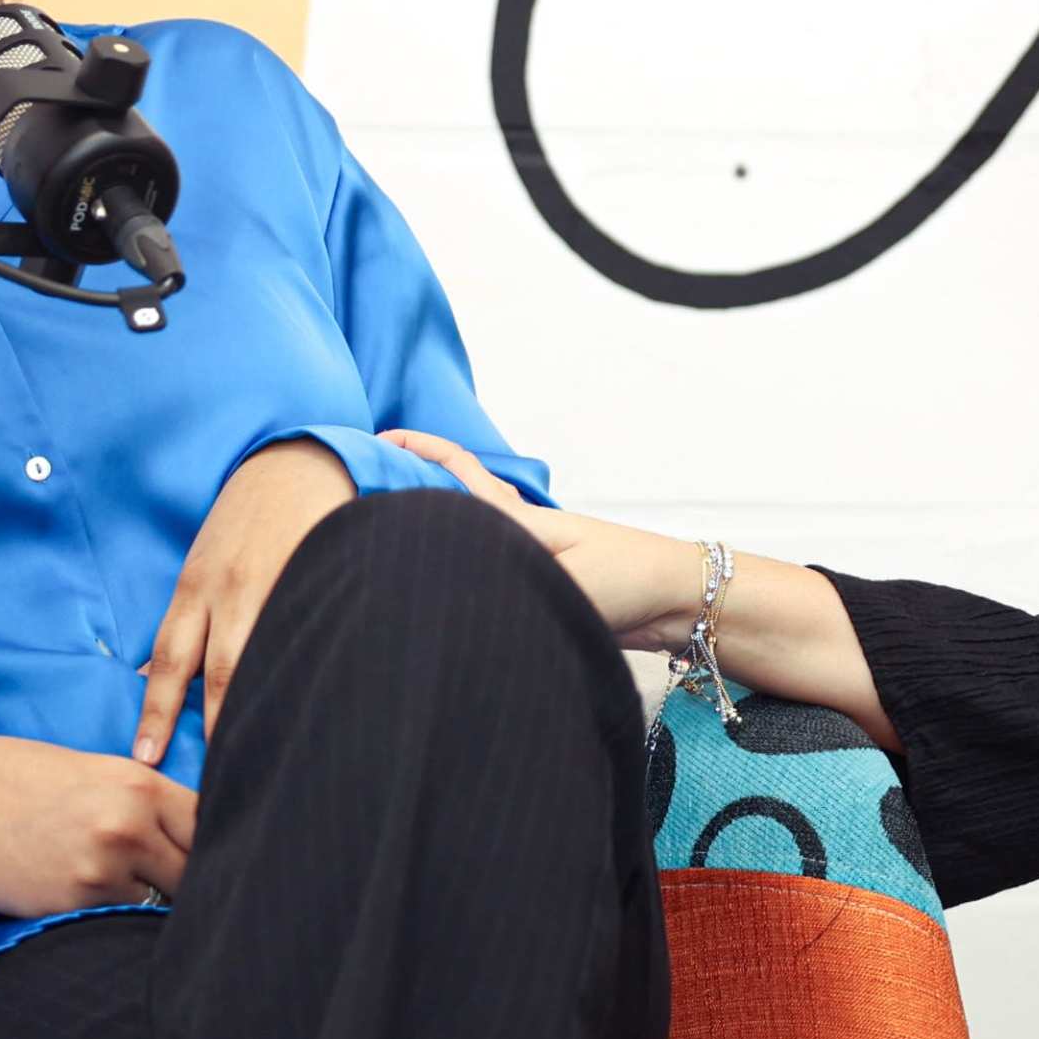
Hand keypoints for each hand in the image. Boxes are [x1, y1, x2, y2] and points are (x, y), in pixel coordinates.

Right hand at [0, 733, 197, 917]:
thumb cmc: (20, 778)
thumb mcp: (95, 770)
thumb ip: (147, 799)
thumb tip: (198, 831)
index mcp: (139, 784)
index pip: (210, 822)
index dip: (214, 840)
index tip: (213, 850)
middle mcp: (128, 827)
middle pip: (195, 869)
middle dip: (188, 876)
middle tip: (175, 880)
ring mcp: (101, 870)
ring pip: (159, 902)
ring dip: (150, 900)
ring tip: (126, 887)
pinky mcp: (72, 906)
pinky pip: (117, 920)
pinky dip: (114, 916)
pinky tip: (92, 898)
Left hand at [132, 437, 354, 760]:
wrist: (297, 461)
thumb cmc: (245, 522)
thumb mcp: (203, 564)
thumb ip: (189, 622)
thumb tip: (150, 682)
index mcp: (196, 589)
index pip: (168, 662)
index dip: (155, 712)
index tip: (145, 759)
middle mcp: (230, 592)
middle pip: (216, 675)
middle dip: (212, 731)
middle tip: (212, 783)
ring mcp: (279, 587)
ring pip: (263, 660)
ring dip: (258, 710)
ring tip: (265, 759)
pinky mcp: (318, 580)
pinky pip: (310, 636)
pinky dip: (308, 671)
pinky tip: (317, 705)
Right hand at [380, 429, 703, 646]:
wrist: (679, 599)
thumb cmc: (626, 583)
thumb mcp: (563, 585)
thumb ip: (516, 588)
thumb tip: (463, 599)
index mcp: (516, 520)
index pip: (457, 471)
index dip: (418, 449)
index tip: (377, 439)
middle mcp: (517, 532)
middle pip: (451, 501)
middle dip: (407, 492)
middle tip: (359, 495)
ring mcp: (530, 557)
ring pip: (467, 536)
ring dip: (433, 533)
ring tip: (386, 544)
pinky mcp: (542, 586)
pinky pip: (488, 568)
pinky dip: (461, 568)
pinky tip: (444, 587)